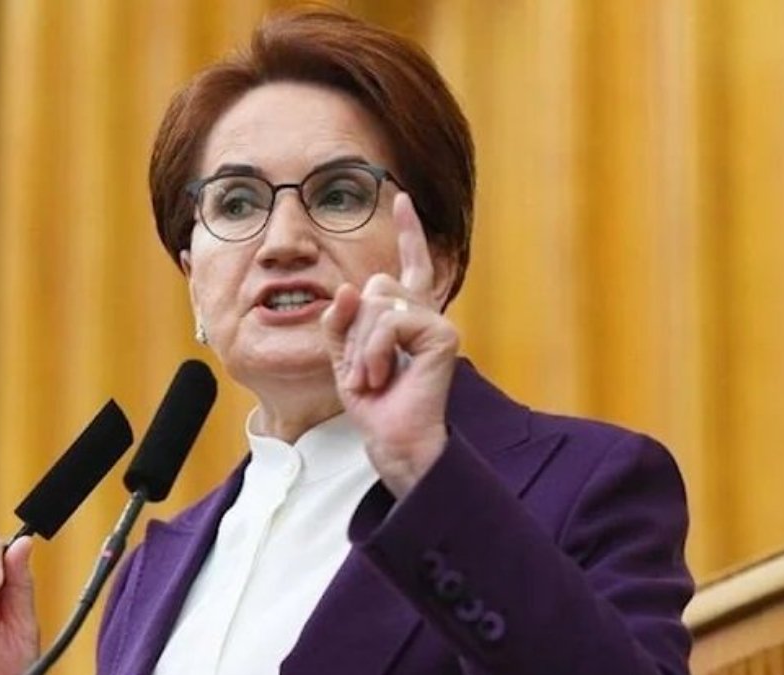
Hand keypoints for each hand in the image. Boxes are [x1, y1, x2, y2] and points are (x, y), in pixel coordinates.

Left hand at [322, 192, 458, 497]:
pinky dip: (375, 351)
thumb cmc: (372, 401)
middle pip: (375, 286)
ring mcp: (437, 322)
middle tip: (361, 371)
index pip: (407, 265)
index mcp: (405, 315)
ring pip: (378, 304)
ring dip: (361, 347)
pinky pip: (390, 322)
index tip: (401, 198)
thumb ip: (341, 320)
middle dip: (354, 329)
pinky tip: (383, 377)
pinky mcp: (443, 334)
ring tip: (370, 379)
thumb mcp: (343, 355)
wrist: (392, 437)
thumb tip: (350, 288)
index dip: (407, 232)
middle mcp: (426, 313)